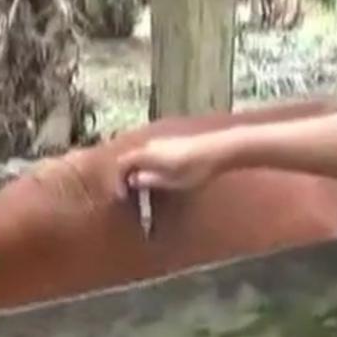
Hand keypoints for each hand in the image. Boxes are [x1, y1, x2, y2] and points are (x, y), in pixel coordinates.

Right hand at [112, 133, 228, 197]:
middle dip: (127, 176)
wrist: (218, 150)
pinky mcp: (171, 142)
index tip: (123, 196)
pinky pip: (151, 154)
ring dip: (138, 170)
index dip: (119, 181)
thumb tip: (134, 180)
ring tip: (144, 187)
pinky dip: (148, 165)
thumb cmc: (194, 169)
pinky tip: (158, 176)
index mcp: (146, 154)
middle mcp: (150, 144)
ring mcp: (161, 141)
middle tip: (130, 192)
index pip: (122, 164)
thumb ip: (150, 180)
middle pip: (130, 159)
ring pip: (141, 156)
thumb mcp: (171, 181)